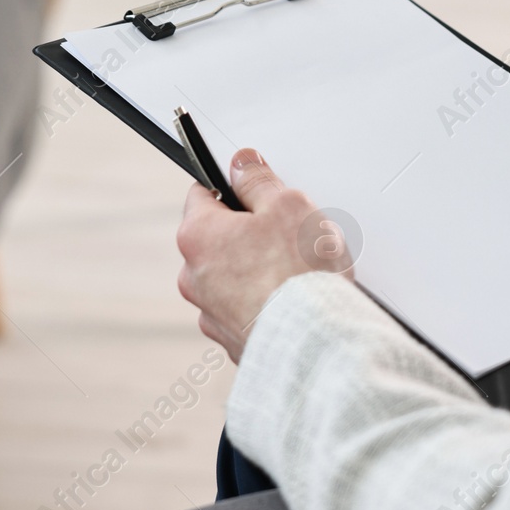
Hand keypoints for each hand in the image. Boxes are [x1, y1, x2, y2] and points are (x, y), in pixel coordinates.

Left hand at [176, 149, 355, 362]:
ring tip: (295, 273)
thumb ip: (259, 180)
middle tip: (287, 234)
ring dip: (255, 271)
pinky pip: (244, 311)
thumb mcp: (287, 205)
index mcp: (198, 236)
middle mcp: (194, 277)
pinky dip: (263, 304)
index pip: (202, 194)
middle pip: (218, 239)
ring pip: (231, 277)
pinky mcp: (232, 342)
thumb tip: (241, 165)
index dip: (232, 188)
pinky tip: (292, 302)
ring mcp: (210, 313)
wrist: (314, 345)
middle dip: (248, 233)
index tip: (253, 189)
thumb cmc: (299, 276)